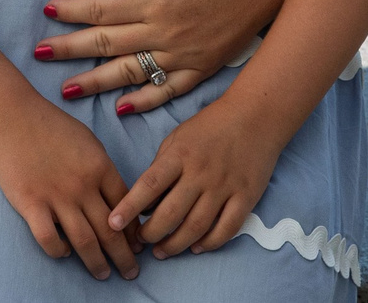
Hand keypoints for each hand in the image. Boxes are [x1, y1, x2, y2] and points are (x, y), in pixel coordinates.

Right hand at [0, 100, 139, 280]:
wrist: (10, 116)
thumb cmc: (49, 124)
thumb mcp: (87, 141)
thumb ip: (102, 168)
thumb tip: (115, 198)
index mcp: (100, 167)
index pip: (127, 207)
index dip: (134, 231)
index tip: (138, 245)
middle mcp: (83, 186)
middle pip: (111, 230)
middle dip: (124, 256)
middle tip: (131, 272)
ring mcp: (56, 197)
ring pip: (85, 241)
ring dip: (97, 263)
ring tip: (103, 274)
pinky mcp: (31, 204)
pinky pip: (50, 239)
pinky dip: (59, 251)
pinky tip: (65, 253)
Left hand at [39, 0, 282, 113]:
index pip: (100, 10)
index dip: (71, 12)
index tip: (48, 12)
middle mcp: (164, 31)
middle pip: (106, 44)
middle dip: (70, 49)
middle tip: (39, 54)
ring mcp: (182, 54)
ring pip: (129, 72)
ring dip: (95, 82)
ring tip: (67, 89)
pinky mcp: (201, 68)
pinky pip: (167, 91)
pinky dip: (143, 101)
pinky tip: (120, 107)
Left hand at [109, 95, 277, 257]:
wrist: (255, 115)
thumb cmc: (210, 127)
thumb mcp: (177, 138)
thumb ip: (161, 167)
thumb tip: (146, 201)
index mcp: (179, 155)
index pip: (149, 185)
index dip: (129, 207)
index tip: (113, 224)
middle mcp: (200, 172)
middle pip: (171, 213)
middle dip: (152, 233)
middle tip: (141, 242)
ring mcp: (224, 186)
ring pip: (197, 226)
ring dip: (176, 244)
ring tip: (162, 251)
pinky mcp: (246, 197)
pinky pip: (227, 228)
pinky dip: (211, 243)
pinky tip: (197, 247)